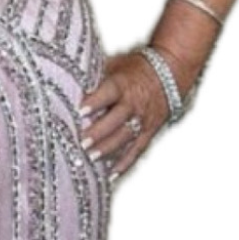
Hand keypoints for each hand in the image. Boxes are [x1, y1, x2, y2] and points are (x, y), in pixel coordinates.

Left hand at [77, 49, 179, 183]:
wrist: (171, 71)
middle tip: (82, 142)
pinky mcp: (149, 132)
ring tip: (92, 158)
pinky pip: (137, 150)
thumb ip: (95, 76)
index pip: (109, 92)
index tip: (80, 110)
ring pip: (125, 137)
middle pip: (116, 119)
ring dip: (108, 148)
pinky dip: (125, 163)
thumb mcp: (116, 64)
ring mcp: (142, 119)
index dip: (95, 102)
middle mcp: (134, 103)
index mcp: (123, 84)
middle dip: (99, 132)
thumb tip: (68, 83)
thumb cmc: (137, 67)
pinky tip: (111, 175)